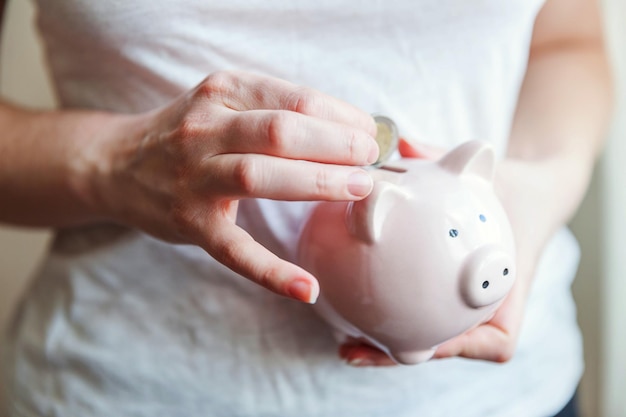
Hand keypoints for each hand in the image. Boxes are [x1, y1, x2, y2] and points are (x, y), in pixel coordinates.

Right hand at [89, 71, 378, 302]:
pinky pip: (235, 250)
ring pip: (260, 176)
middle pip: (281, 132)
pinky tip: (307, 288)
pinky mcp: (190, 223)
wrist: (117, 163)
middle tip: (371, 160)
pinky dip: (273, 271)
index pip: (295, 99)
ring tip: (360, 189)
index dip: (341, 116)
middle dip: (336, 145)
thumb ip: (278, 110)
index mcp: (223, 92)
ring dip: (318, 183)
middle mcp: (204, 129)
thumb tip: (349, 129)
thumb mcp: (226, 104)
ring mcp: (194, 177)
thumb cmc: (188, 133)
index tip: (370, 133)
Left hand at [340, 139, 546, 364]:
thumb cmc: (510, 192)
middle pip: (444, 348)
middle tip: (354, 350)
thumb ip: (447, 157)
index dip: (458, 348)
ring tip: (343, 344)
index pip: (493, 340)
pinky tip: (347, 304)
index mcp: (507, 291)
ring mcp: (461, 308)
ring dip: (386, 345)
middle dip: (401, 353)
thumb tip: (401, 140)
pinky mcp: (442, 299)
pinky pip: (413, 312)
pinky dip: (385, 315)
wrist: (525, 196)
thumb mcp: (489, 174)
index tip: (422, 343)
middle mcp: (483, 308)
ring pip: (423, 338)